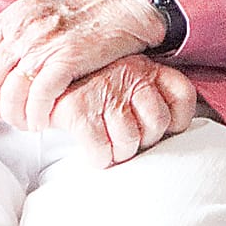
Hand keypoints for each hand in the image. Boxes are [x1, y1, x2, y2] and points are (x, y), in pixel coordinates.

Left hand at [0, 0, 166, 131]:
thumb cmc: (93, 2)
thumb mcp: (45, 3)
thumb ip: (19, 23)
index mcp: (15, 14)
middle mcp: (23, 30)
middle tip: (7, 114)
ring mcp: (43, 45)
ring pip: (10, 93)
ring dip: (15, 116)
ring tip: (27, 122)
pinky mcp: (67, 60)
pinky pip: (39, 98)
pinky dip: (36, 115)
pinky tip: (43, 120)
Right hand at [50, 55, 196, 166]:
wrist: (43, 81)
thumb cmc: (94, 87)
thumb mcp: (129, 79)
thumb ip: (153, 93)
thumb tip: (175, 127)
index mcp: (147, 67)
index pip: (182, 94)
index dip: (177, 119)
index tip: (165, 128)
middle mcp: (130, 74)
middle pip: (158, 122)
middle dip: (145, 140)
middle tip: (129, 139)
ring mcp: (104, 90)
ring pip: (130, 139)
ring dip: (121, 152)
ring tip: (111, 145)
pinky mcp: (78, 109)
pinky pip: (101, 149)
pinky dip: (100, 157)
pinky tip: (96, 151)